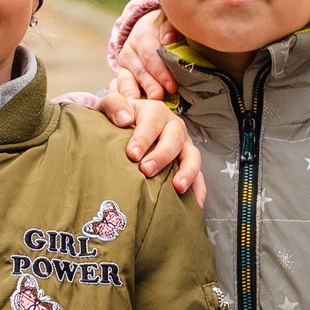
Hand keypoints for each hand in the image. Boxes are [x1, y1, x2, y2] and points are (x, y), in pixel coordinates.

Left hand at [99, 86, 203, 202]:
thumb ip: (113, 104)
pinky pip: (198, 176)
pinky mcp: (187, 163)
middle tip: (146, 170)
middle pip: (174, 139)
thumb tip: (123, 119)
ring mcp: (183, 145)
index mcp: (155, 112)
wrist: (125, 127)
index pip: (151, 123)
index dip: (143, 139)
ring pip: (192, 156)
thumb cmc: (119, 119)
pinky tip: (195, 204)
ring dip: (187, 172)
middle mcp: (173, 127)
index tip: (132, 154)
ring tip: (178, 187)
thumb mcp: (111, 105)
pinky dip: (198, 190)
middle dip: (162, 156)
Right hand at [112, 10, 178, 99]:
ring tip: (139, 106)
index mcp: (142, 37)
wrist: (148, 34)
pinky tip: (126, 110)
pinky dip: (120, 101)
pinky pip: (115, 90)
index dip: (161, 72)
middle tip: (158, 99)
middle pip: (139, 72)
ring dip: (132, 95)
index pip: (151, 56)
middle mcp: (129, 52)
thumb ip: (170, 29)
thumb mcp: (170, 26)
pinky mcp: (118, 79)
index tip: (172, 87)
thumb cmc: (166, 34)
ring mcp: (122, 67)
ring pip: (125, 82)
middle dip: (149, 86)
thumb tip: (169, 39)